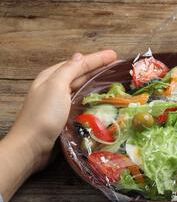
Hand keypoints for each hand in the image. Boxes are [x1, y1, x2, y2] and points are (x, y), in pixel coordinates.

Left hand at [0, 50, 116, 201]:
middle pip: (81, 74)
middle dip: (99, 68)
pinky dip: (93, 97)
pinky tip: (102, 98)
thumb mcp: (56, 87)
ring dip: (97, 82)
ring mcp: (60, 102)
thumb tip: (80, 56)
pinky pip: (82, 101)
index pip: (79, 63)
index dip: (97, 58)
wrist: (32, 146)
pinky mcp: (65, 116)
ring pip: (82, 87)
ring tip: (114, 79)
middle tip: (118, 65)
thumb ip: (69, 70)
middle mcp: (55, 87)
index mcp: (52, 77)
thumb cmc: (43, 115)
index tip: (115, 55)